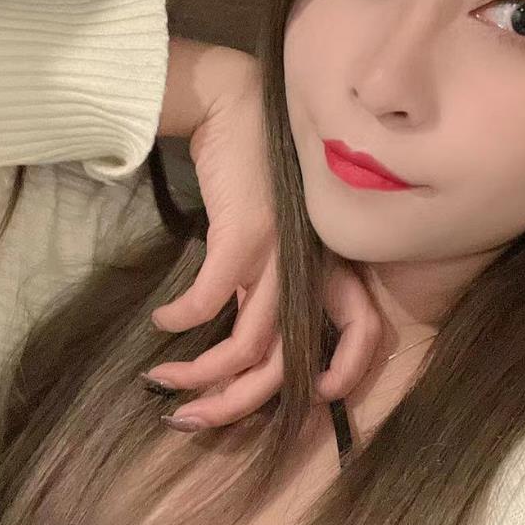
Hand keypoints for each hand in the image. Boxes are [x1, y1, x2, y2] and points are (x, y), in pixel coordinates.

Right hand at [143, 60, 381, 428]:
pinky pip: (210, 300)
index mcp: (327, 265)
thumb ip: (266, 286)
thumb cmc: (255, 172)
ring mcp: (281, 253)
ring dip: (198, 374)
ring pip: (248, 346)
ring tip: (160, 379)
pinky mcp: (245, 235)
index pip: (364, 327)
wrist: (237, 103)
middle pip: (287, 362)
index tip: (315, 400)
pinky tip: (161, 323)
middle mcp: (311, 265)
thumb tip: (240, 342)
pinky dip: (181, 320)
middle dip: (237, 405)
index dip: (350, 370)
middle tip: (191, 421)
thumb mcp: (272, 237)